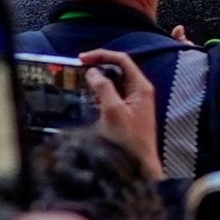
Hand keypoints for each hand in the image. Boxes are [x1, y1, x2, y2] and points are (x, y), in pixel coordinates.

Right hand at [80, 52, 161, 181]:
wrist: (140, 164)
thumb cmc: (127, 139)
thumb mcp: (113, 111)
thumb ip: (104, 88)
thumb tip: (92, 71)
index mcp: (141, 86)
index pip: (122, 60)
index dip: (102, 55)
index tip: (81, 58)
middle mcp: (140, 89)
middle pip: (120, 68)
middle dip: (100, 64)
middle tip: (79, 68)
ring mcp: (136, 100)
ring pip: (116, 80)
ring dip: (100, 77)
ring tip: (81, 79)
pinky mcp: (130, 110)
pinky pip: (115, 93)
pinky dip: (102, 90)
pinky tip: (91, 95)